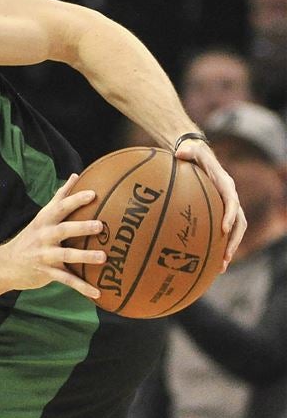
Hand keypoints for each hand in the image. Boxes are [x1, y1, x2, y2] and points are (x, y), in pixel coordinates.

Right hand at [0, 174, 107, 298]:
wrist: (5, 265)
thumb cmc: (30, 238)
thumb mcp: (42, 217)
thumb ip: (59, 197)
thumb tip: (75, 175)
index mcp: (44, 221)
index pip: (60, 207)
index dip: (75, 200)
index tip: (93, 194)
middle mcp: (44, 236)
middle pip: (63, 229)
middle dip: (81, 227)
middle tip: (100, 226)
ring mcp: (44, 255)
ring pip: (66, 255)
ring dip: (84, 256)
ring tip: (103, 257)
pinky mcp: (46, 273)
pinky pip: (66, 280)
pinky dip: (82, 287)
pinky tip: (97, 293)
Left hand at [175, 138, 245, 269]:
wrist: (198, 155)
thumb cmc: (192, 154)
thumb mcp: (190, 150)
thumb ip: (187, 151)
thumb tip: (178, 152)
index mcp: (225, 184)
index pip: (231, 201)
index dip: (229, 215)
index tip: (223, 228)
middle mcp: (230, 197)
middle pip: (239, 222)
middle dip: (233, 240)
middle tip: (224, 257)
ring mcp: (227, 207)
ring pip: (235, 231)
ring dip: (230, 249)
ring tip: (220, 267)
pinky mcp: (220, 213)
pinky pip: (223, 232)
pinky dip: (219, 246)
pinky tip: (208, 263)